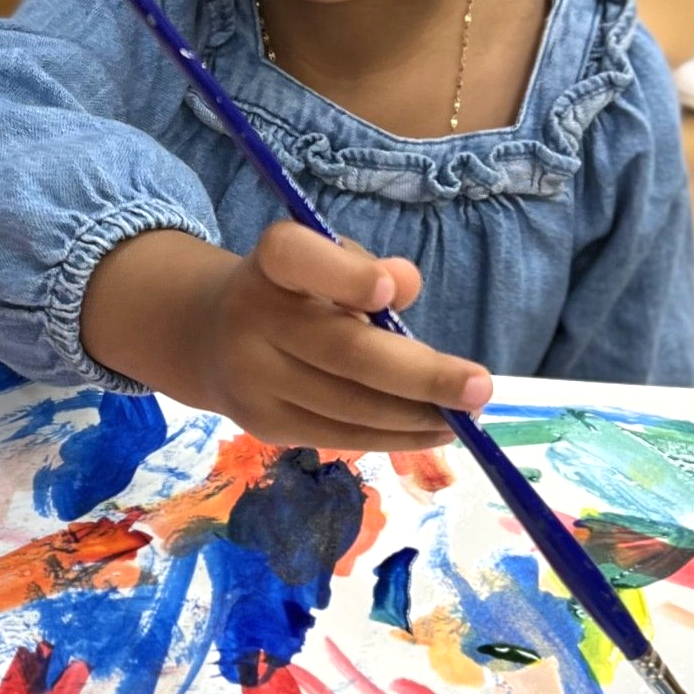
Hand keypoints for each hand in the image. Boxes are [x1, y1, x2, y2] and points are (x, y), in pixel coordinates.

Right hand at [85, 226, 492, 454]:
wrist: (213, 340)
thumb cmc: (295, 292)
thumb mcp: (328, 260)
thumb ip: (365, 268)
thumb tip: (407, 286)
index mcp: (270, 262)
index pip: (295, 257)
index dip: (345, 276)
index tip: (390, 293)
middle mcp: (250, 318)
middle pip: (343, 351)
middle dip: (420, 374)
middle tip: (480, 387)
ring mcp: (253, 379)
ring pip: (349, 406)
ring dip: (416, 416)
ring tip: (466, 416)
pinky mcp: (265, 425)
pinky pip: (340, 436)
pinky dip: (392, 437)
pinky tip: (430, 431)